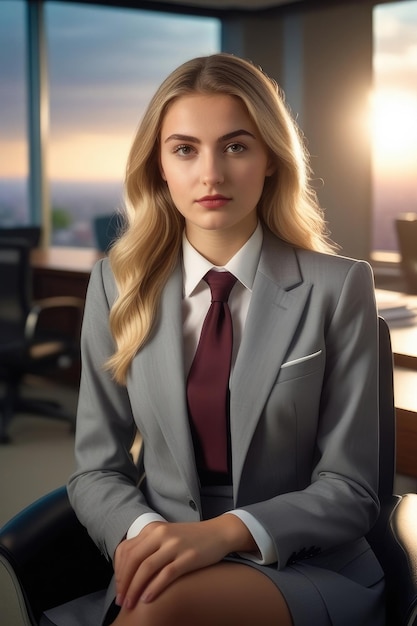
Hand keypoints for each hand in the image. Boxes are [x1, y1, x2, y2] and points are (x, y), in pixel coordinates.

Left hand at [114, 514, 255, 608]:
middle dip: (124, 583)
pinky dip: (154, 588)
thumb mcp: (166, 536)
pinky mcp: (188, 557)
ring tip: (130, 604)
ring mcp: (175, 545)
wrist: (218, 532)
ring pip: (146, 568)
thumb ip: (148, 546)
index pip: (127, 550)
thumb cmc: (190, 538)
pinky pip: (166, 574)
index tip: (118, 588)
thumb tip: (128, 570)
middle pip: (134, 560)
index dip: (119, 571)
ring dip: (135, 589)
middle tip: (121, 601)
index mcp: (153, 528)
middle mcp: (161, 534)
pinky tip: (147, 599)